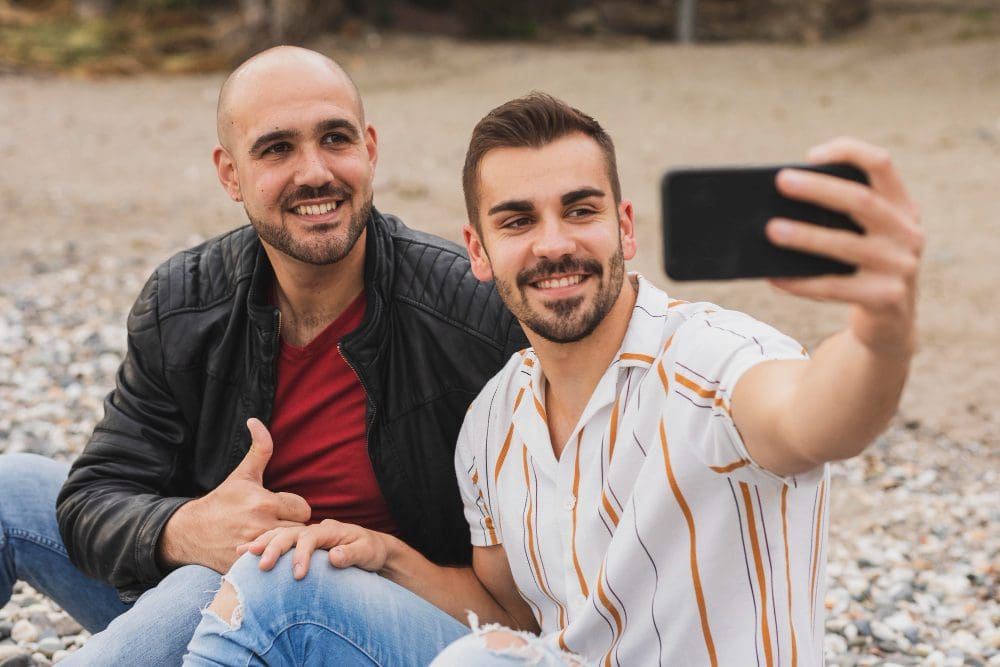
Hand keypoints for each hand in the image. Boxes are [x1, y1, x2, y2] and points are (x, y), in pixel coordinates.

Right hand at [157, 418, 311, 572]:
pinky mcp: (248, 567)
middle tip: (283, 528)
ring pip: (290, 550)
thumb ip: (259, 449)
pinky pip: (275, 568)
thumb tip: (256, 420)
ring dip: (288, 548)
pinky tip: (270, 560)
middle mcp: (261, 526)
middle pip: (301, 531)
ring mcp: (254, 549)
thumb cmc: (221, 502)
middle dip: (295, 529)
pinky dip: (276, 565)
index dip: (297, 509)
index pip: (304, 508)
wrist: (189, 533)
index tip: (286, 511)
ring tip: (279, 544)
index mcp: (264, 502)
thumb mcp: (242, 475)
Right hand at [239, 519, 393, 578]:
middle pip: (290, 533)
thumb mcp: (367, 552)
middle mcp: (315, 529)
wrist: (372, 547)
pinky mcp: (299, 544)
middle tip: (262, 566)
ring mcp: (306, 535)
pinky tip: (243, 553)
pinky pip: (278, 541)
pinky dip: (261, 545)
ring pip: (280, 534)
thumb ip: (351, 554)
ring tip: (242, 553)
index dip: (303, 555)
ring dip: (262, 543)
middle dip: (275, 548)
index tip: (298, 575)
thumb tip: (334, 557)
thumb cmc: (370, 550)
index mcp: (330, 530)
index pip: (311, 537)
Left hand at [765, 137, 923, 355]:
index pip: (882, 164)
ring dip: (805, 236)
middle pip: (861, 200)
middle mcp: (908, 232)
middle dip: (818, 188)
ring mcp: (901, 266)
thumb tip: (777, 206)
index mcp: (902, 207)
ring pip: (845, 244)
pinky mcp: (886, 298)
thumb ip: (839, 216)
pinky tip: (774, 277)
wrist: (890, 322)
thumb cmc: (862, 267)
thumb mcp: (863, 236)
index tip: (810, 154)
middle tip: (781, 181)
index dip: (848, 152)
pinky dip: (800, 282)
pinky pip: (833, 287)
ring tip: (770, 229)